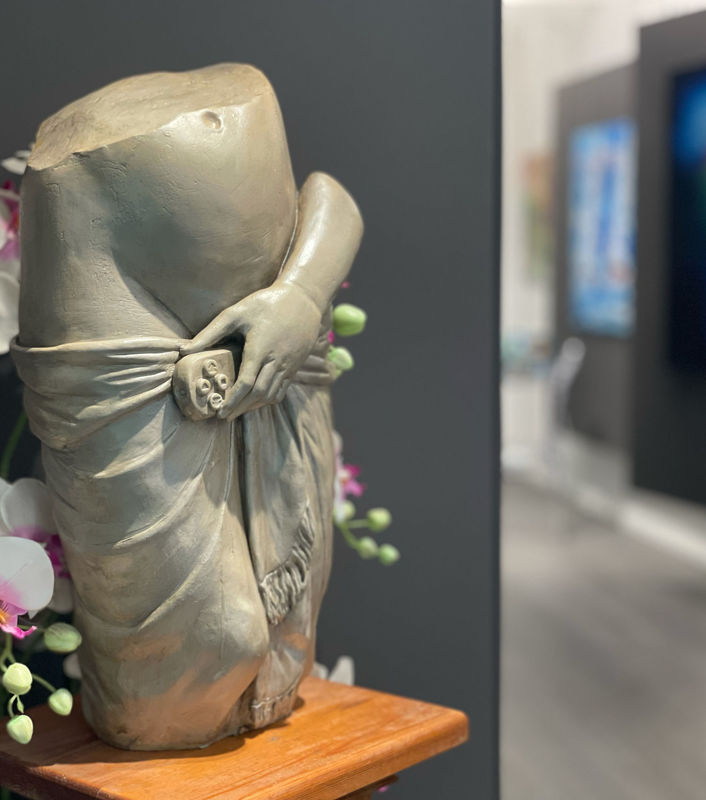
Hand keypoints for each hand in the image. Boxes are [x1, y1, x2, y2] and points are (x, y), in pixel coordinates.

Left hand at [180, 283, 321, 419]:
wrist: (303, 299)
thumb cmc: (265, 303)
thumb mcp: (235, 313)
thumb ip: (210, 333)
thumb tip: (184, 351)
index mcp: (260, 349)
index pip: (246, 383)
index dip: (232, 401)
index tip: (220, 412)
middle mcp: (276, 361)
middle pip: (259, 394)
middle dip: (241, 408)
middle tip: (225, 416)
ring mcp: (288, 365)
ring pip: (271, 394)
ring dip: (254, 406)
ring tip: (238, 410)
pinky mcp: (295, 366)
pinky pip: (282, 390)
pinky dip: (268, 399)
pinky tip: (256, 400)